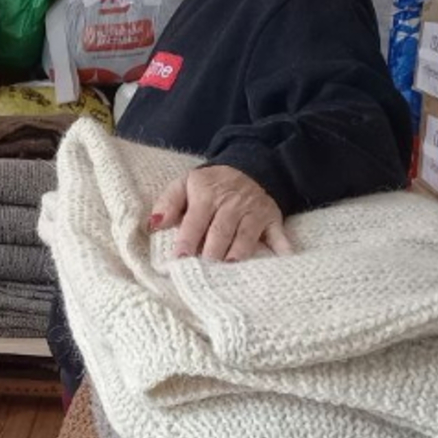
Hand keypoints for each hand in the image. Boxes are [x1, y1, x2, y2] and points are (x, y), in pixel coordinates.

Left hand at [150, 166, 292, 261]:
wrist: (249, 165)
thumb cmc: (210, 183)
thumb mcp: (184, 183)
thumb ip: (168, 203)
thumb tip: (154, 224)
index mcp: (207, 196)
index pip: (195, 221)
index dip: (187, 240)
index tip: (180, 259)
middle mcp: (232, 204)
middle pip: (221, 232)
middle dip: (212, 253)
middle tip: (204, 272)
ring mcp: (254, 212)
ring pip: (245, 236)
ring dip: (239, 253)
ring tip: (230, 271)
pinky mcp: (272, 218)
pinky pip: (278, 235)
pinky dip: (282, 248)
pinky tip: (283, 261)